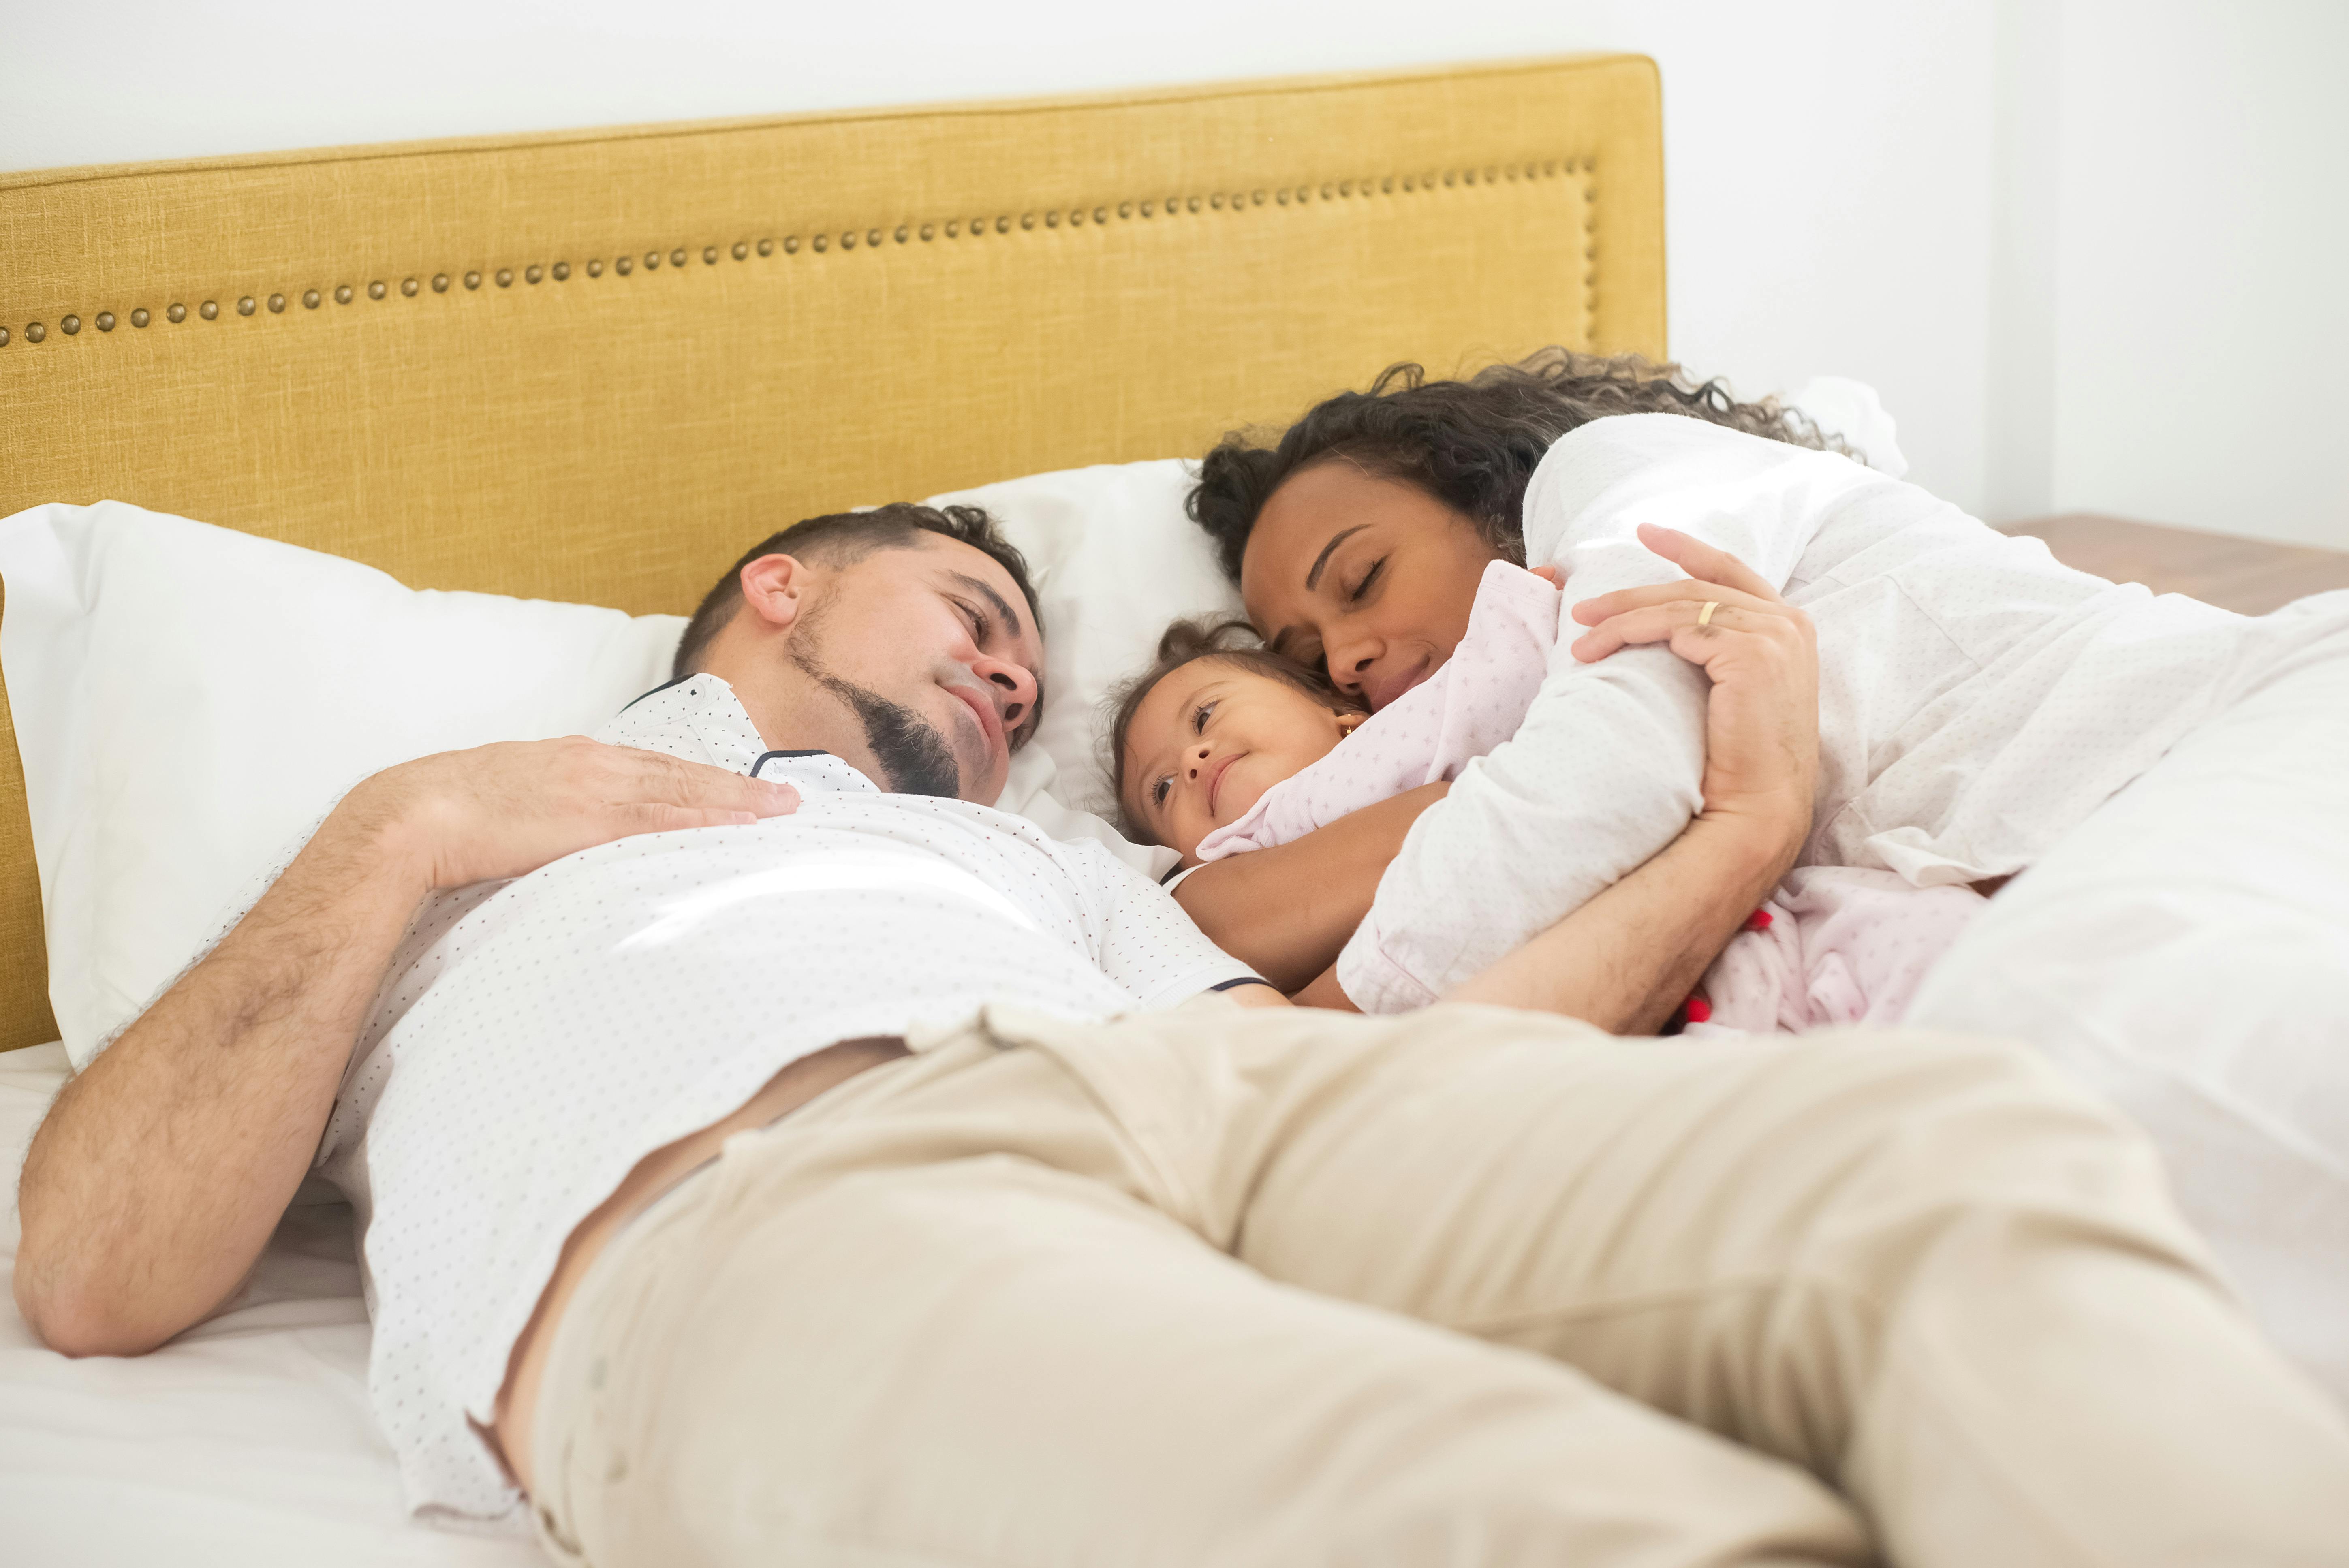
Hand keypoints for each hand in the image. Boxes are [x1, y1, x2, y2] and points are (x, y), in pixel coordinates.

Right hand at [340, 737, 800, 891]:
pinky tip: (737, 825)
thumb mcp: (511, 804)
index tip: (742, 788)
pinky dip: (703, 817)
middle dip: (736, 786)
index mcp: (573, 759)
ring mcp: (591, 785)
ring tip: (780, 811)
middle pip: (681, 773)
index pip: (654, 767)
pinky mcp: (585, 815)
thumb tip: (567, 836)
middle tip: (788, 799)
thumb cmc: (448, 818)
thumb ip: (548, 813)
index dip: (701, 779)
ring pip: (681, 789)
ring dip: (734, 800)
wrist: (405, 816)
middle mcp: (591, 763)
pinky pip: (659, 816)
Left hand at [1566, 523, 1818, 842]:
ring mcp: (1773, 634)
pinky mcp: (1750, 653)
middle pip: (1697, 587)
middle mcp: (1788, 623)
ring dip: (1621, 616)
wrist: (1760, 805)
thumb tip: (1672, 629)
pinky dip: (1630, 632)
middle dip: (1634, 592)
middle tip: (1586, 602)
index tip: (1647, 534)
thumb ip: (1723, 649)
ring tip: (1580, 632)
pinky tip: (1598, 648)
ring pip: (1679, 606)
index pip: (1732, 572)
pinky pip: (1673, 629)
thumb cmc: (1741, 760)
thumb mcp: (1738, 690)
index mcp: (1791, 627)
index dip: (1688, 549)